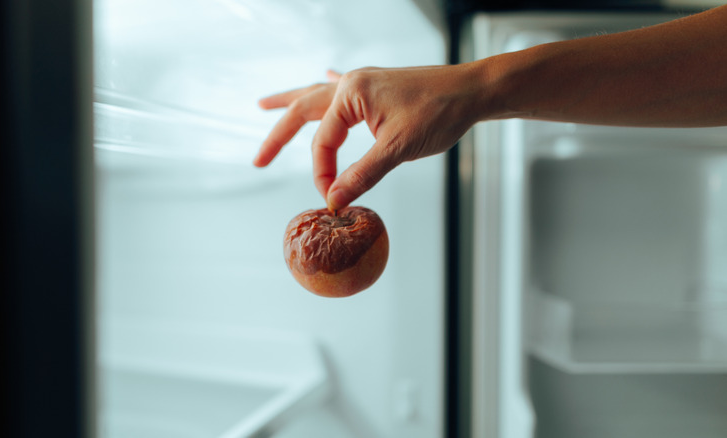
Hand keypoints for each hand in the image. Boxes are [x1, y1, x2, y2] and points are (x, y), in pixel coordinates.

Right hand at [255, 66, 478, 210]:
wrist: (473, 91)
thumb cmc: (439, 113)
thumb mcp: (396, 149)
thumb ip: (362, 174)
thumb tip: (333, 199)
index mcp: (350, 94)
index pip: (323, 141)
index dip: (323, 174)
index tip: (332, 198)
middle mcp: (351, 84)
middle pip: (304, 110)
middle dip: (278, 134)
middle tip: (258, 160)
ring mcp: (364, 83)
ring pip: (319, 97)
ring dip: (292, 104)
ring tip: (264, 105)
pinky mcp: (378, 87)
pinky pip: (343, 89)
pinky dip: (328, 88)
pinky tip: (324, 77)